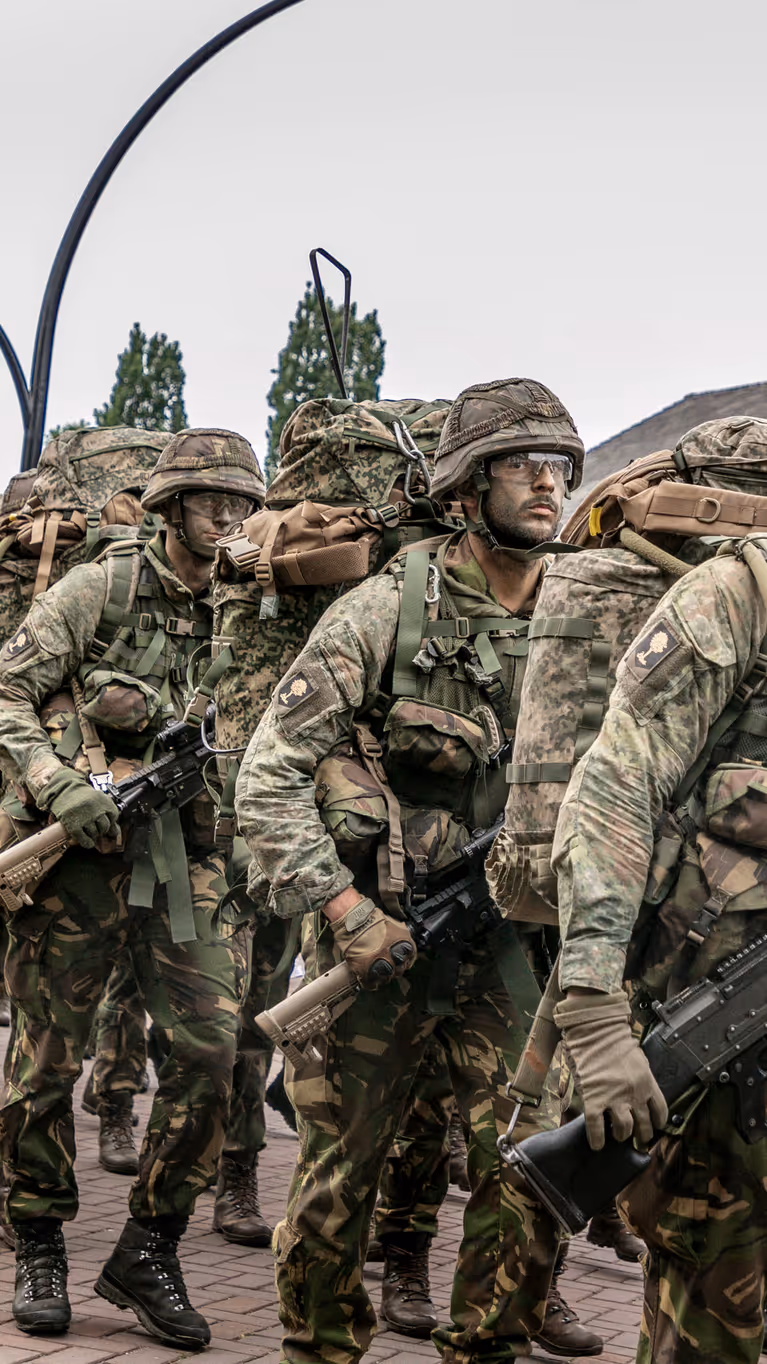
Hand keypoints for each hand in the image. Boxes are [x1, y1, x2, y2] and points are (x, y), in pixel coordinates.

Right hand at [38, 768, 117, 849]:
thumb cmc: (82, 796)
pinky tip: (88, 841)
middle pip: (104, 826)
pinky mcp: (73, 825)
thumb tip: (115, 833)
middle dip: (101, 829)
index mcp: (103, 801)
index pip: (114, 816)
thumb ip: (108, 813)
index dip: (110, 820)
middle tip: (95, 827)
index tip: (105, 821)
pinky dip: (87, 842)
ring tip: (88, 830)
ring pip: (95, 833)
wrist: (63, 790)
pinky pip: (84, 839)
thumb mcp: (98, 799)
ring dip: (93, 835)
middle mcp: (95, 809)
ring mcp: (84, 817)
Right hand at [330, 897, 415, 989]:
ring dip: (382, 976)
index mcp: (404, 944)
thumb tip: (401, 942)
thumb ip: (400, 936)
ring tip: (377, 971)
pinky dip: (370, 982)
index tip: (401, 961)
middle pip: (398, 970)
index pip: (410, 958)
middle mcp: (395, 957)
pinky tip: (369, 978)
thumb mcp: (394, 924)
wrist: (354, 920)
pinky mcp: (366, 971)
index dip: (405, 960)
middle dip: (394, 968)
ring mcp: (380, 965)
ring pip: (386, 978)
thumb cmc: (371, 919)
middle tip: (387, 965)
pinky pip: (370, 983)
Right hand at [553, 989, 667, 1150]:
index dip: (657, 1123)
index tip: (653, 1126)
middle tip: (635, 1136)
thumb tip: (641, 1093)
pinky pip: (596, 1127)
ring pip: (623, 1131)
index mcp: (648, 1083)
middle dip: (640, 1134)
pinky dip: (597, 1139)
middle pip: (643, 1126)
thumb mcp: (638, 1060)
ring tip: (617, 1136)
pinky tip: (597, 1144)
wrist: (594, 1030)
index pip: (660, 1112)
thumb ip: (641, 1078)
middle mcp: (635, 1094)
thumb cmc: (614, 1041)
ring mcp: (614, 1098)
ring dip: (621, 1136)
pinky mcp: (594, 1099)